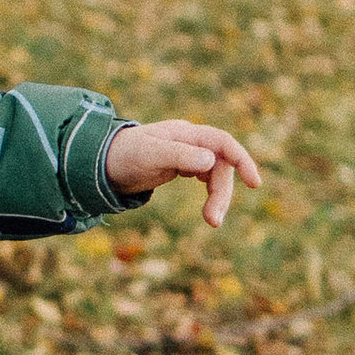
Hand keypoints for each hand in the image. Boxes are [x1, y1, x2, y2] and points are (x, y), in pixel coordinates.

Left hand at [103, 119, 261, 228]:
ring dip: (217, 197)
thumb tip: (210, 161)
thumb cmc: (123, 155)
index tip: (254, 184)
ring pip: (214, 175)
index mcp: (185, 133)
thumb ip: (178, 156)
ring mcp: (186, 153)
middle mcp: (190, 141)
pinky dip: (210, 192)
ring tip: (212, 221)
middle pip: (220, 165)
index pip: (222, 142)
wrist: (100, 162)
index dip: (242, 160)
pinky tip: (210, 206)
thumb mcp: (149, 155)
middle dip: (221, 193)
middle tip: (213, 221)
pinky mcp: (181, 165)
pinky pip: (206, 178)